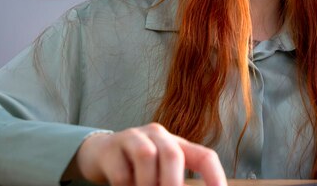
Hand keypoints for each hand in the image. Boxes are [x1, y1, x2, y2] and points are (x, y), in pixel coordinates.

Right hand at [64, 123, 226, 185]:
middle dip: (173, 183)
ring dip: (147, 184)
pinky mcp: (111, 147)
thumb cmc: (137, 168)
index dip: (215, 177)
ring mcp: (134, 137)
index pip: (204, 157)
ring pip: (146, 156)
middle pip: (173, 154)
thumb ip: (172, 182)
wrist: (100, 153)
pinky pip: (121, 171)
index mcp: (177, 144)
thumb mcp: (159, 175)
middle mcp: (159, 136)